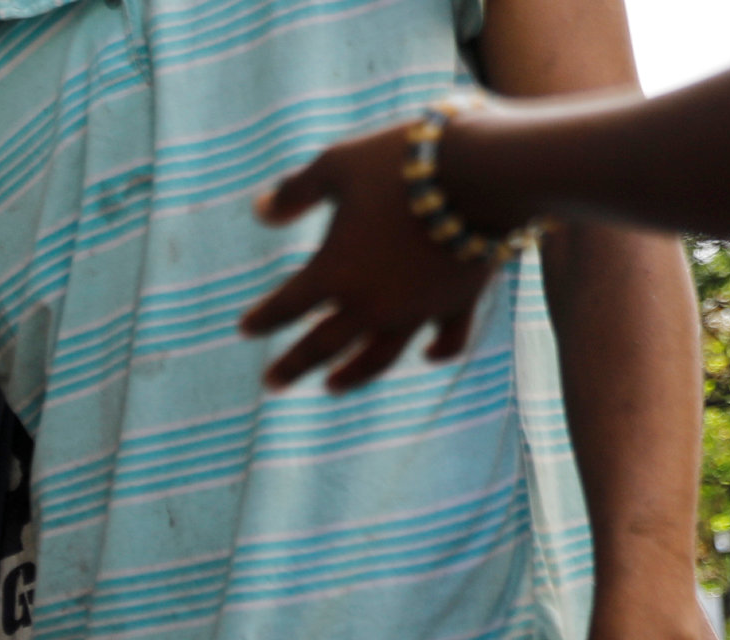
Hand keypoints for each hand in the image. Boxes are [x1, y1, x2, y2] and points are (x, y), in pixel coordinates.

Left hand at [241, 118, 503, 391]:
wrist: (483, 169)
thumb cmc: (401, 162)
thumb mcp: (337, 164)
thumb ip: (296, 192)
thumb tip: (260, 211)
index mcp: (333, 274)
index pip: (285, 307)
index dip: (262, 319)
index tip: (245, 329)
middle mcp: (371, 304)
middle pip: (322, 346)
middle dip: (294, 365)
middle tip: (272, 383)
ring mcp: (417, 310)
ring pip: (377, 357)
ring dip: (352, 375)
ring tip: (332, 386)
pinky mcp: (460, 302)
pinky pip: (447, 340)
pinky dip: (436, 352)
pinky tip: (426, 355)